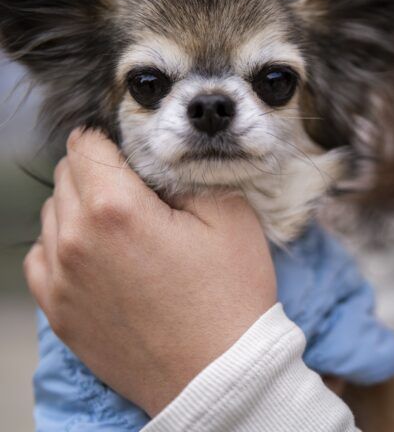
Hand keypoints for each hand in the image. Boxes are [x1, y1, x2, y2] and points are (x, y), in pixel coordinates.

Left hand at [24, 129, 276, 415]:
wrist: (218, 373)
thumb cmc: (229, 297)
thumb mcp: (230, 216)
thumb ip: (187, 172)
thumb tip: (157, 158)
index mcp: (116, 208)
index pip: (86, 145)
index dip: (114, 142)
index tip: (135, 156)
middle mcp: (75, 240)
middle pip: (66, 176)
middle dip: (98, 173)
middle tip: (140, 193)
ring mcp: (60, 280)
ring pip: (52, 215)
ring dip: (81, 209)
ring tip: (125, 230)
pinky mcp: (60, 312)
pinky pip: (42, 258)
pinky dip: (64, 248)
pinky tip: (100, 257)